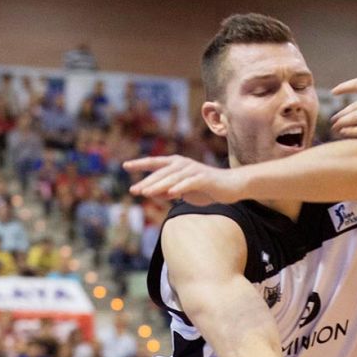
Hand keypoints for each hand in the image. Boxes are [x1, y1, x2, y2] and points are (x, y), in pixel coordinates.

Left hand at [123, 156, 243, 204]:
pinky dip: (180, 188)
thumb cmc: (206, 188)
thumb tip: (153, 194)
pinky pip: (190, 183)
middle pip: (161, 173)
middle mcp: (184, 164)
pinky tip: (171, 194)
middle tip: (133, 190)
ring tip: (146, 193)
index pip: (155, 163)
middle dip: (147, 182)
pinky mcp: (204, 178)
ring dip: (159, 186)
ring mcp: (194, 170)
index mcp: (177, 164)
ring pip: (173, 178)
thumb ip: (168, 191)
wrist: (230, 186)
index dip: (140, 164)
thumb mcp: (184, 191)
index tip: (125, 166)